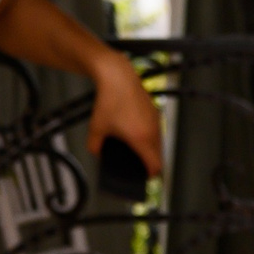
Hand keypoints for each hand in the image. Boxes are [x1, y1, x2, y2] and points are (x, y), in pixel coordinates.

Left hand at [90, 52, 165, 178]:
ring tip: (135, 151)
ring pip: (158, 143)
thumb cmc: (109, 100)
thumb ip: (95, 147)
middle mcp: (152, 131)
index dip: (150, 175)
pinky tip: (135, 134)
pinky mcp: (154, 111)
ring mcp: (155, 120)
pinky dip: (148, 136)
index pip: (155, 166)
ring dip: (150, 149)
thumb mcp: (96, 128)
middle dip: (148, 163)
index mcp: (141, 139)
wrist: (117, 75)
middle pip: (158, 156)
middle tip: (137, 167)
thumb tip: (98, 154)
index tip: (143, 178)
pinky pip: (155, 130)